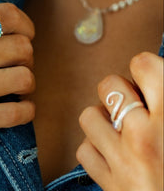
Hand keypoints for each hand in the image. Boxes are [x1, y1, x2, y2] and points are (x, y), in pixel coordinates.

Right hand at [0, 3, 34, 186]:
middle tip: (19, 69)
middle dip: (28, 59)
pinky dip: (26, 112)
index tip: (26, 37)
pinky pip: (15, 113)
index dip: (25, 25)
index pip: (4, 15)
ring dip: (28, 86)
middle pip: (21, 47)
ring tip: (19, 92)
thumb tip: (9, 25)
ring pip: (23, 78)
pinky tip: (19, 111)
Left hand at [77, 52, 162, 190]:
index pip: (143, 64)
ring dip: (104, 119)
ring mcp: (124, 162)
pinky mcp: (111, 187)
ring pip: (89, 116)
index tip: (152, 82)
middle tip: (138, 106)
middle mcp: (144, 136)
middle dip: (122, 91)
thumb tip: (158, 80)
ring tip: (123, 129)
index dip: (147, 70)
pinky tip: (115, 154)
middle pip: (109, 84)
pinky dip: (96, 150)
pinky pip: (85, 151)